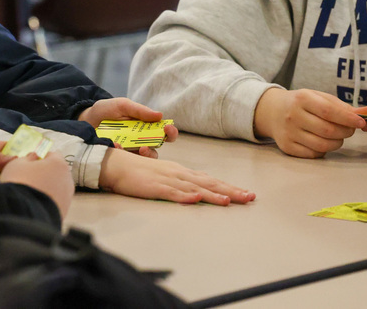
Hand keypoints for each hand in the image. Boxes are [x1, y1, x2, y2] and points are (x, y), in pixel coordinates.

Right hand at [0, 151, 73, 219]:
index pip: (53, 154)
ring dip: (46, 189)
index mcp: (58, 164)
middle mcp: (68, 179)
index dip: (41, 157)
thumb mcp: (17, 164)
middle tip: (28, 180)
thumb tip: (34, 157)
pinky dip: (46, 202)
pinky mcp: (64, 212)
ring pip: (56, 188)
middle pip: (56, 172)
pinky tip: (34, 205)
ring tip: (30, 195)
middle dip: (45, 174)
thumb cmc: (19, 183)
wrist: (23, 216)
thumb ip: (28, 158)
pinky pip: (54, 203)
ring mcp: (67, 197)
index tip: (30, 163)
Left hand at [77, 98, 178, 157]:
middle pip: (158, 148)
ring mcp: (131, 150)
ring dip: (140, 155)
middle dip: (155, 148)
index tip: (166, 128)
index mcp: (146, 126)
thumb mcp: (122, 105)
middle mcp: (142, 140)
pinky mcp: (120, 158)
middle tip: (145, 146)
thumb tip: (160, 115)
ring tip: (132, 149)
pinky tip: (115, 146)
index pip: (165, 132)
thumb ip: (139, 110)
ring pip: (145, 160)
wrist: (86, 119)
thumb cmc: (106, 111)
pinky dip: (123, 154)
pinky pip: (126, 162)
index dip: (170, 132)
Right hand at [98, 148, 254, 205]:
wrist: (116, 164)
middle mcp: (179, 174)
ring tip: (230, 201)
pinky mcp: (154, 187)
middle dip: (230, 190)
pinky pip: (172, 192)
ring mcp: (167, 180)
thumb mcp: (163, 175)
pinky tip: (196, 199)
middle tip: (249, 197)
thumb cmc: (139, 171)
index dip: (228, 186)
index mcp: (182, 171)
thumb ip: (180, 182)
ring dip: (213, 195)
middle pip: (208, 182)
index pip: (210, 179)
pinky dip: (185, 196)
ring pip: (194, 188)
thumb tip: (196, 191)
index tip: (245, 193)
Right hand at [254, 87, 366, 158]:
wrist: (272, 111)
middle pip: (327, 130)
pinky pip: (313, 154)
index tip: (361, 122)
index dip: (347, 118)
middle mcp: (293, 116)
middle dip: (346, 132)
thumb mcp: (320, 98)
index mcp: (302, 99)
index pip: (328, 111)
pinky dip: (324, 150)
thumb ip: (343, 106)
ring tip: (338, 136)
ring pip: (322, 145)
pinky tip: (323, 141)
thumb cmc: (302, 103)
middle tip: (350, 129)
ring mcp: (289, 133)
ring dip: (337, 142)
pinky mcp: (287, 147)